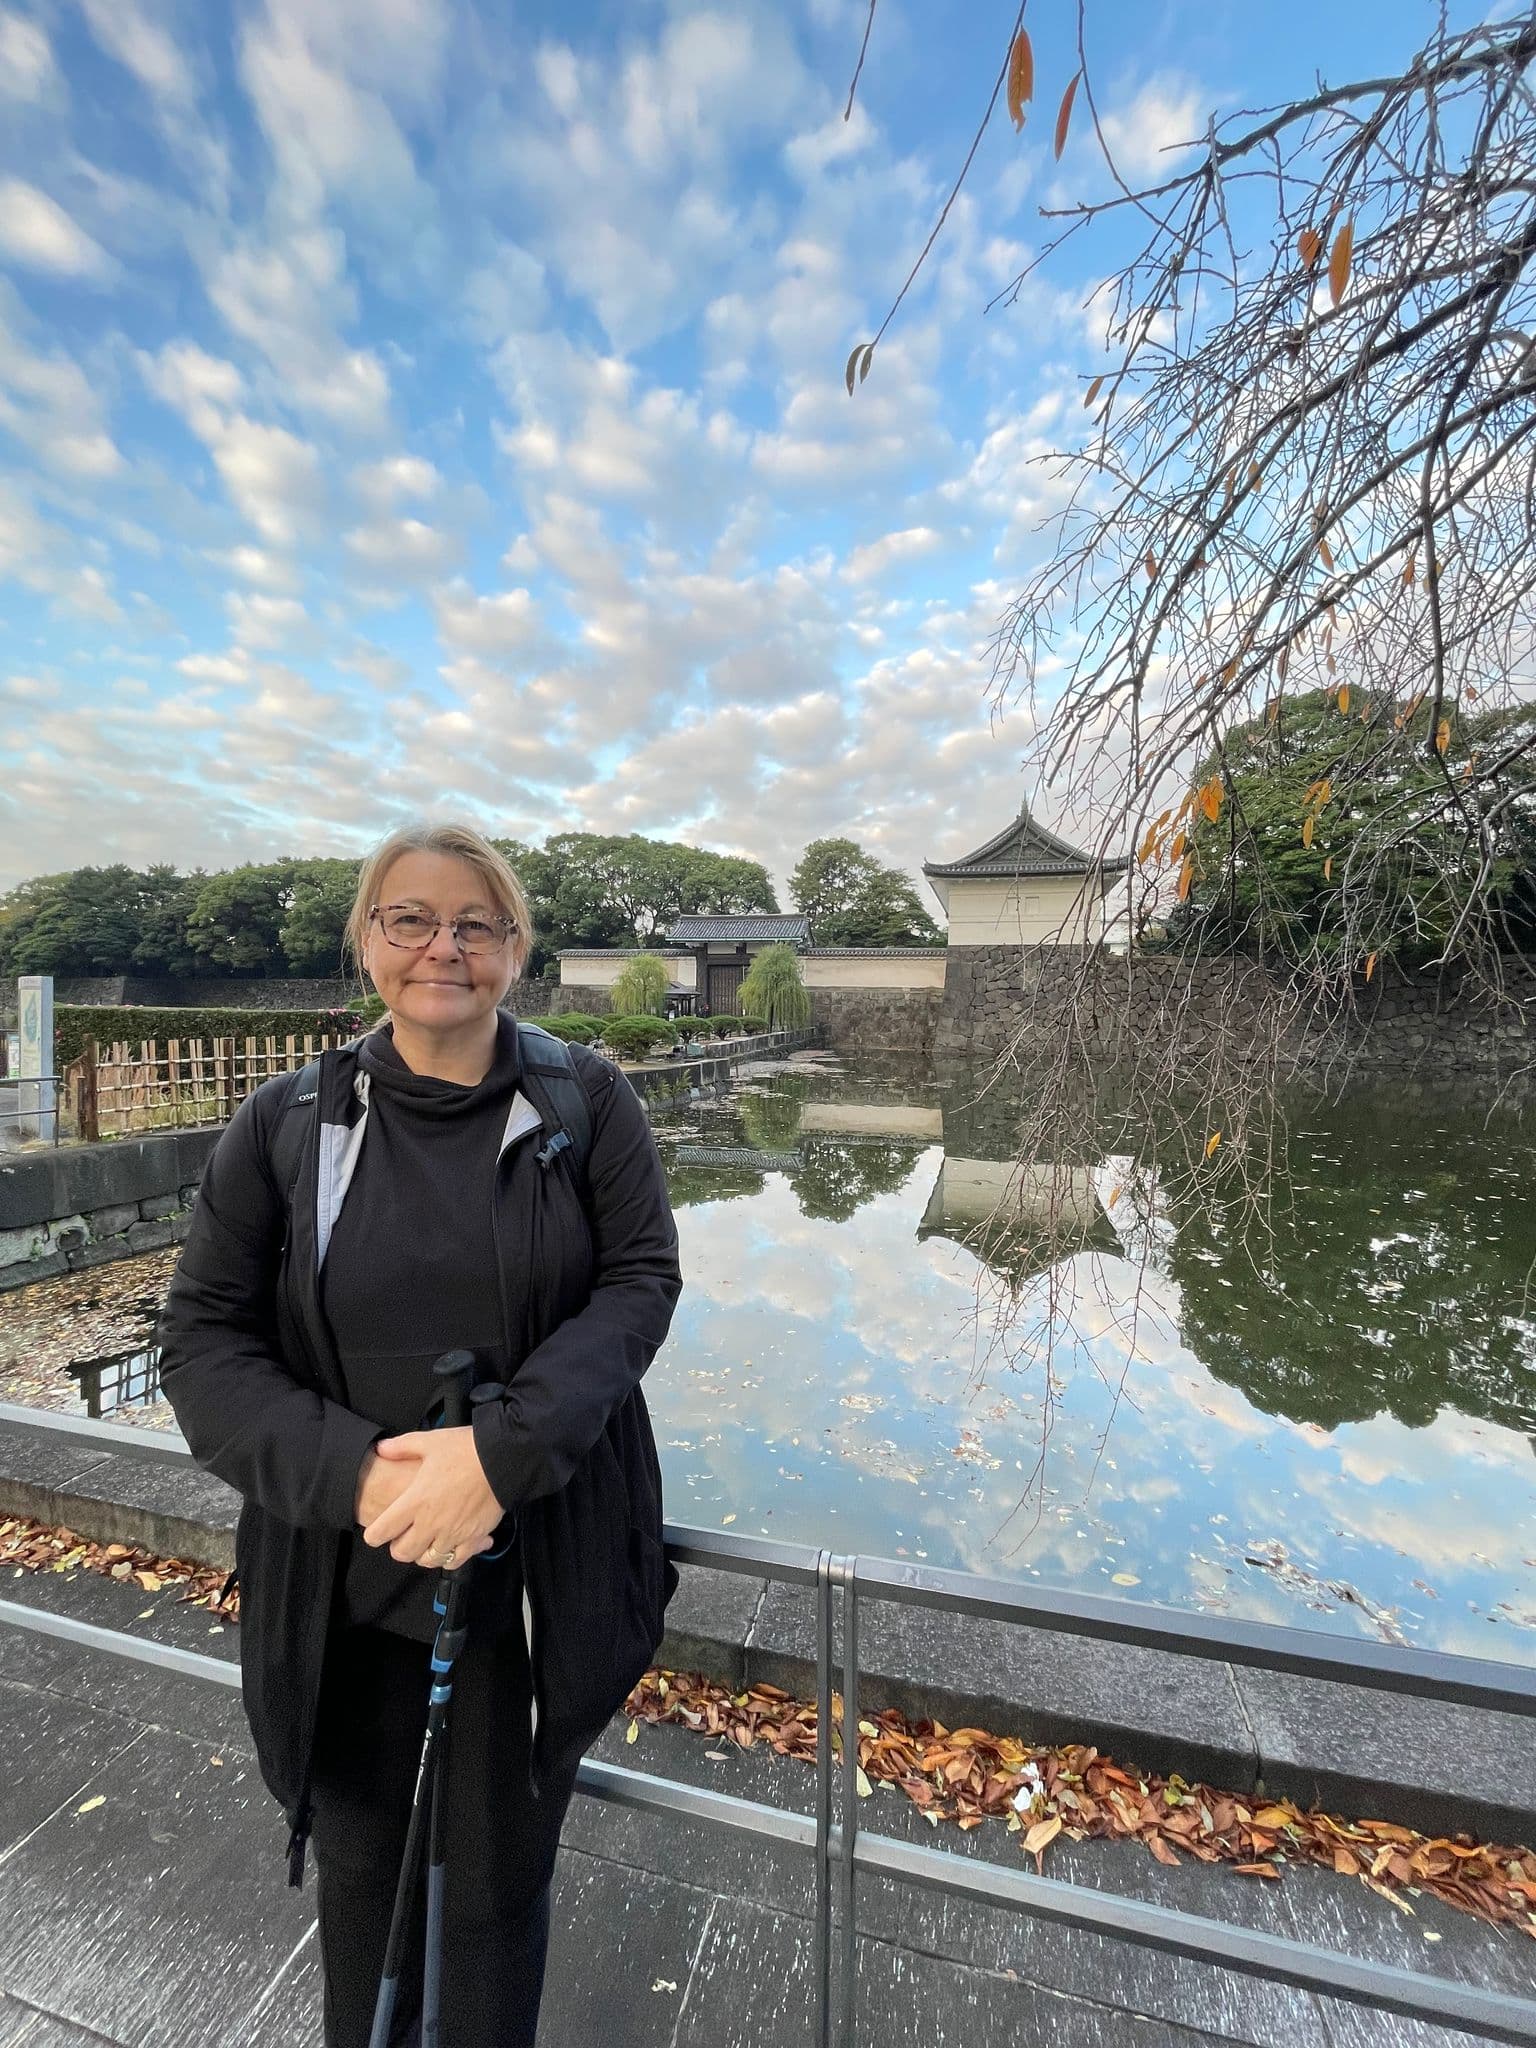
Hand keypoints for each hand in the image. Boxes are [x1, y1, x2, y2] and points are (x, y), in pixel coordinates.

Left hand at [361, 1426, 503, 1570]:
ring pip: (427, 1560)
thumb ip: (402, 1447)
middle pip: (402, 1552)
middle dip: (398, 1546)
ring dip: (422, 1553)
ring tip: (425, 1541)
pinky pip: (455, 1560)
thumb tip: (382, 1449)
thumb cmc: (465, 1449)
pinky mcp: (473, 1538)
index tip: (377, 1531)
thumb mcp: (430, 1442)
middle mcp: (431, 1523)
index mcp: (415, 1501)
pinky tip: (449, 1545)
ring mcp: (452, 1534)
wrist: (502, 1459)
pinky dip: (449, 1557)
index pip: (382, 1532)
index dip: (374, 1534)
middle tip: (402, 1535)